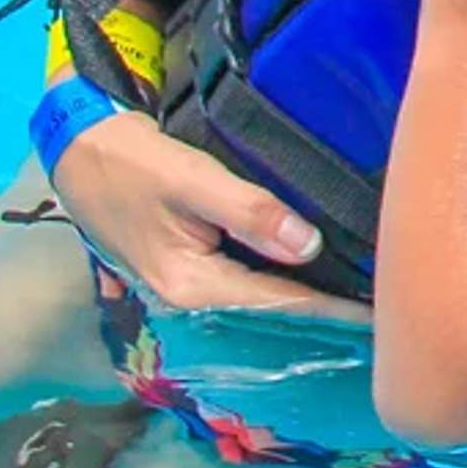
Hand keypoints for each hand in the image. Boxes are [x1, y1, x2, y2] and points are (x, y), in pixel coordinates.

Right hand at [51, 107, 359, 316]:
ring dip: (307, 300)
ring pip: (261, 300)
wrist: (79, 150)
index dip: (334, 311)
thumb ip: (250, 212)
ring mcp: (185, 288)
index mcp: (192, 286)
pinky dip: (282, 284)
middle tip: (387, 310)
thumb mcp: (192, 178)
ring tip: (363, 298)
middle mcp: (189, 299)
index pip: (281, 304)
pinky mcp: (187, 270)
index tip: (382, 318)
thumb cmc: (131, 161)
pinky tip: (316, 278)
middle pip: (273, 311)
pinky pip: (246, 283)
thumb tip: (310, 246)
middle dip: (327, 312)